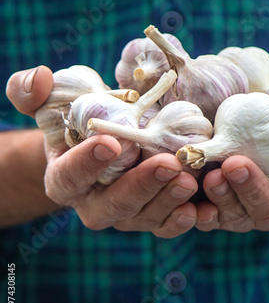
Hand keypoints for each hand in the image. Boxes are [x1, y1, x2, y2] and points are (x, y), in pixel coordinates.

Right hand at [6, 66, 197, 236]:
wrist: (103, 142)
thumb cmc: (76, 120)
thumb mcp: (50, 102)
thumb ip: (33, 91)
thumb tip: (41, 77)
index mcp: (64, 179)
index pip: (68, 178)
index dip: (86, 164)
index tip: (111, 142)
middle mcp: (93, 203)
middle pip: (113, 205)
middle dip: (140, 186)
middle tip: (166, 163)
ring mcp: (125, 213)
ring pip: (144, 217)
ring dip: (167, 201)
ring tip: (189, 179)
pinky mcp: (151, 215)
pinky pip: (166, 225)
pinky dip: (184, 219)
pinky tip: (202, 208)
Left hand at [195, 86, 268, 232]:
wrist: (257, 149)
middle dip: (255, 188)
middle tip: (237, 164)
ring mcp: (248, 213)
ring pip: (239, 217)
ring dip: (225, 198)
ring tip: (213, 175)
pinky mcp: (221, 215)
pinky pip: (210, 222)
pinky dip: (201, 215)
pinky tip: (192, 202)